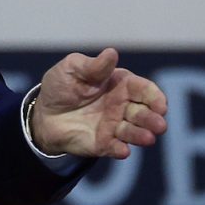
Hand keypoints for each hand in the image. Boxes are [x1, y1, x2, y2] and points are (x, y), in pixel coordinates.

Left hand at [28, 48, 165, 159]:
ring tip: (148, 138)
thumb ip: (93, 66)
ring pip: (133, 132)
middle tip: (159, 125)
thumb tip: (111, 53)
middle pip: (144, 113)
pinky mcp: (103, 144)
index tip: (160, 104)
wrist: (43, 113)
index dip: (155, 97)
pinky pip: (114, 148)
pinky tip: (123, 150)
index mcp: (121, 85)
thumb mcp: (73, 69)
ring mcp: (114, 126)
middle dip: (153, 119)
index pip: (144, 90)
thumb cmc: (62, 86)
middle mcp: (122, 106)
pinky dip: (120, 150)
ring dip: (141, 135)